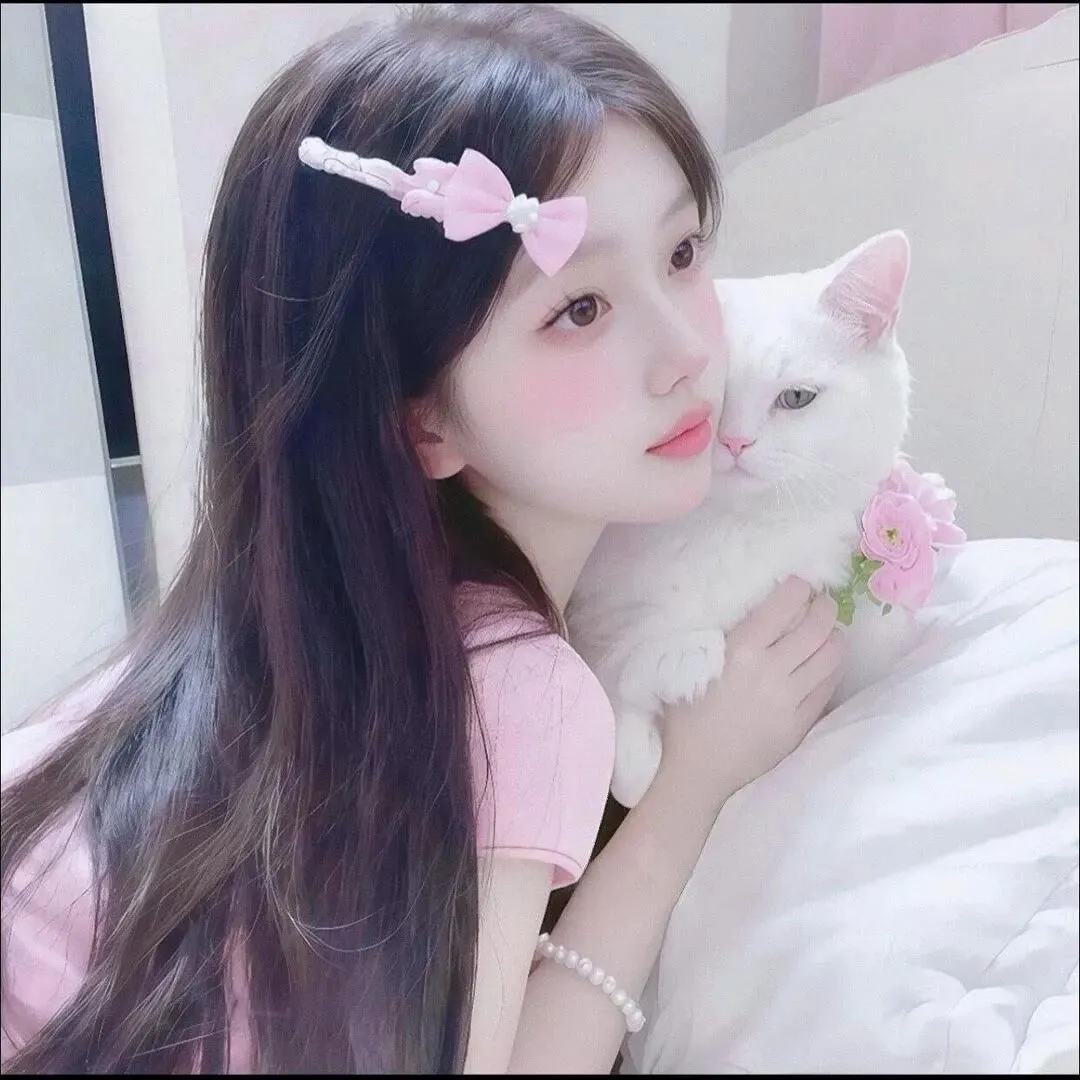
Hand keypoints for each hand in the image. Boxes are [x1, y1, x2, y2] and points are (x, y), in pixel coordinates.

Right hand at [658, 578, 845, 803]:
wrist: (697, 770)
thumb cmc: (685, 714)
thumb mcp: (693, 664)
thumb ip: (724, 637)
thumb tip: (756, 610)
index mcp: (741, 650)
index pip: (783, 605)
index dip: (798, 588)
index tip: (798, 584)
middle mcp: (771, 670)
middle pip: (817, 627)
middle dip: (824, 607)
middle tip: (821, 602)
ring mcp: (790, 700)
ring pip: (830, 657)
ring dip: (834, 637)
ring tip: (829, 632)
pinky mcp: (800, 724)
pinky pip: (828, 688)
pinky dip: (831, 669)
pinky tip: (825, 664)